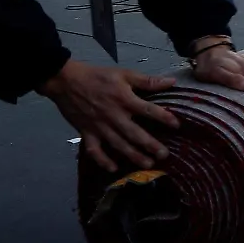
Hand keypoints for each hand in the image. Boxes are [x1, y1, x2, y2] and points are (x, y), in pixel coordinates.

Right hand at [39, 59, 178, 173]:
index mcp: (124, 99)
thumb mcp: (124, 74)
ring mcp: (99, 126)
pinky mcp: (86, 132)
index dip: (164, 117)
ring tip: (147, 164)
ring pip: (118, 144)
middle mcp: (114, 116)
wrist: (66, 81)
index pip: (148, 110)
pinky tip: (113, 168)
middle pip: (134, 133)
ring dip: (133, 155)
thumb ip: (147, 80)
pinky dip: (102, 160)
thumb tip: (171, 82)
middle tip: (164, 155)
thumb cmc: (98, 76)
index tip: (177, 125)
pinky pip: (94, 150)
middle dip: (150, 145)